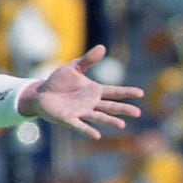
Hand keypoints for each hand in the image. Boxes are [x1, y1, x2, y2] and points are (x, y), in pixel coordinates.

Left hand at [29, 45, 144, 138]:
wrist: (41, 94)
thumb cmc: (59, 81)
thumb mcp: (74, 67)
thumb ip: (88, 60)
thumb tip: (103, 47)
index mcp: (94, 91)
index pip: (114, 92)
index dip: (127, 92)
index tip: (141, 93)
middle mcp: (91, 103)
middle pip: (111, 107)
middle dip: (124, 109)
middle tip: (138, 113)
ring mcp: (81, 112)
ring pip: (99, 117)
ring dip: (110, 121)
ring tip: (122, 125)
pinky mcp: (69, 119)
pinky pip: (80, 126)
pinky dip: (88, 130)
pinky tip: (97, 135)